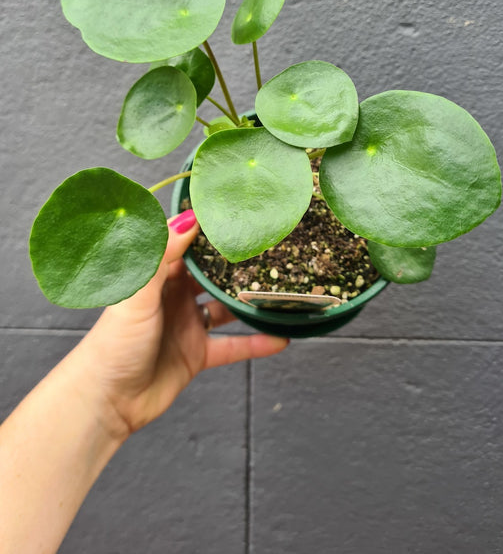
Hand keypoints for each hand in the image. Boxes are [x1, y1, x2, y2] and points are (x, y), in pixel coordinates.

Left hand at [77, 210, 287, 439]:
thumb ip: (164, 256)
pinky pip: (232, 346)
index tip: (239, 215)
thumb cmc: (114, 343)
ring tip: (280, 290)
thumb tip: (190, 217)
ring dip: (249, 302)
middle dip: (237, 265)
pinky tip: (280, 338)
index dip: (210, 233)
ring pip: (226, 309)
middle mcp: (175, 297)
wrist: (107, 401)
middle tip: (270, 250)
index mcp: (158, 278)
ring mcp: (187, 326)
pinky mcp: (197, 355)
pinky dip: (255, 343)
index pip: (188, 247)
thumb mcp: (140, 293)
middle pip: (212, 276)